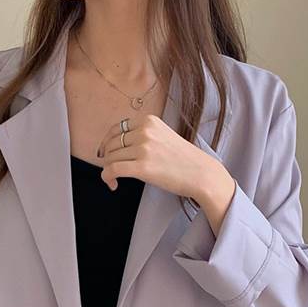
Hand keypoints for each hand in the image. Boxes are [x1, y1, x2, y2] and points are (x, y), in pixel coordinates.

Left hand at [96, 114, 236, 232]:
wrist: (201, 173)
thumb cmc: (184, 159)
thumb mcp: (164, 136)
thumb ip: (144, 135)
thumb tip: (120, 145)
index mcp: (148, 121)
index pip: (116, 129)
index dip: (107, 143)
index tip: (106, 153)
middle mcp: (144, 131)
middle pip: (112, 144)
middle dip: (107, 158)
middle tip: (111, 170)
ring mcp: (143, 149)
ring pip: (110, 157)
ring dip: (108, 170)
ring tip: (114, 179)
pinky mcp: (142, 167)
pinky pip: (113, 170)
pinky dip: (107, 178)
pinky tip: (113, 185)